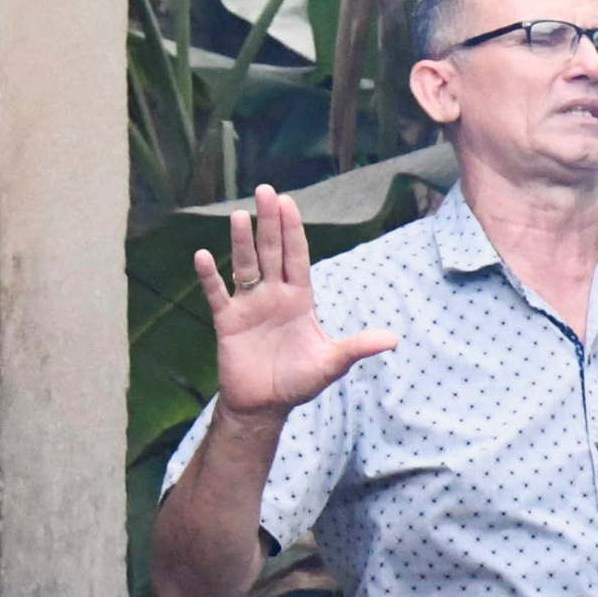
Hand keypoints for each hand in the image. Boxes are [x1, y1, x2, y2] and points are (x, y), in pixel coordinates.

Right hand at [193, 186, 394, 420]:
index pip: (296, 257)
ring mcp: (249, 306)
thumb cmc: (299, 381)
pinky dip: (210, 277)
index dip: (293, 231)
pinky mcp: (228, 322)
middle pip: (271, 252)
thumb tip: (394, 340)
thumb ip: (357, 347)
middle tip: (266, 190)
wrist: (266, 405)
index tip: (289, 203)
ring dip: (241, 242)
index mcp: (299, 299)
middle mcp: (273, 295)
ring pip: (244, 266)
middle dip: (269, 222)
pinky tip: (203, 256)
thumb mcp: (332, 363)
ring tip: (239, 216)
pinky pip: (217, 295)